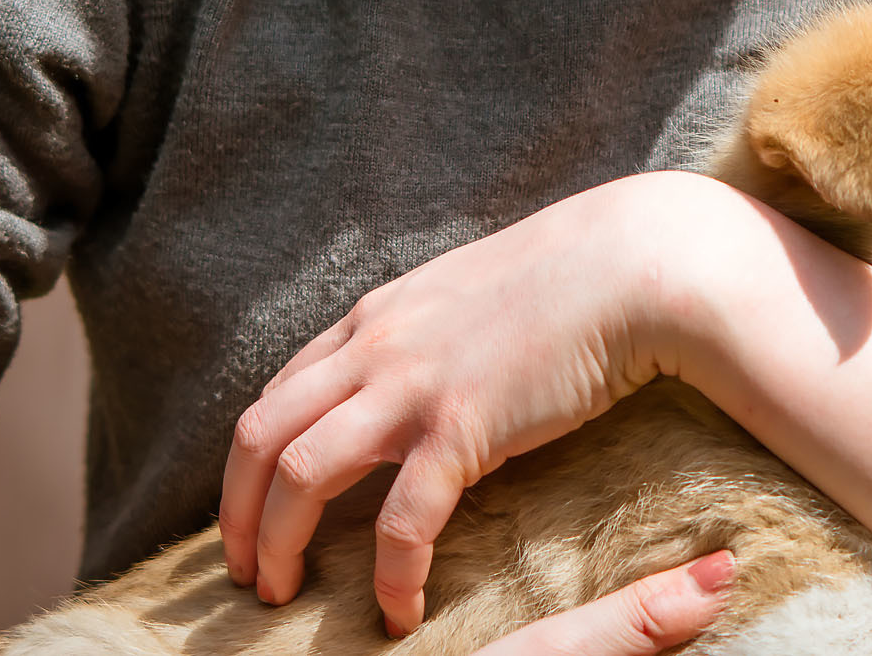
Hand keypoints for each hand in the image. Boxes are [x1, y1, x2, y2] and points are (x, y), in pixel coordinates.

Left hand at [218, 172, 737, 633]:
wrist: (634, 260)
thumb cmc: (575, 275)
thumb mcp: (473, 292)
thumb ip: (435, 332)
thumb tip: (436, 371)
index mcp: (377, 318)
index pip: (280, 391)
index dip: (253, 460)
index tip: (255, 509)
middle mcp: (374, 346)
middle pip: (259, 433)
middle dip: (237, 512)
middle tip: (246, 571)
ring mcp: (411, 385)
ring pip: (299, 474)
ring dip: (278, 543)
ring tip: (286, 595)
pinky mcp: (462, 427)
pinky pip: (401, 521)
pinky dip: (389, 576)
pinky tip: (400, 611)